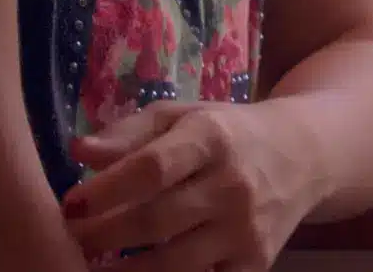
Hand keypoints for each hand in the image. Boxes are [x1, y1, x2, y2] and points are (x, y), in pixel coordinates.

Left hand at [61, 100, 318, 270]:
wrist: (303, 155)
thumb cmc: (226, 133)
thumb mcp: (181, 117)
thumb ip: (129, 133)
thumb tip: (78, 151)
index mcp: (212, 138)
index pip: (151, 168)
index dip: (105, 191)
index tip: (69, 205)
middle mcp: (233, 185)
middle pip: (156, 221)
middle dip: (103, 237)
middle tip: (70, 242)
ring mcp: (246, 230)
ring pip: (174, 264)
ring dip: (124, 271)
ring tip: (90, 268)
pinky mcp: (255, 265)